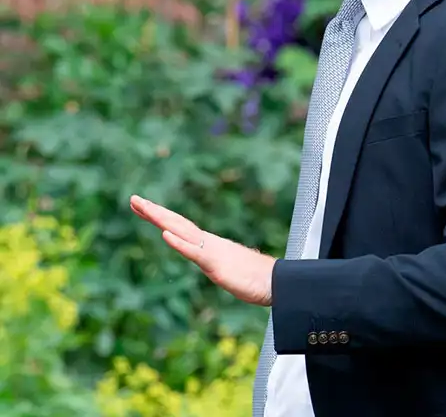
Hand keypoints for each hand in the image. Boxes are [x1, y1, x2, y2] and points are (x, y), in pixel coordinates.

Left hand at [130, 194, 275, 306]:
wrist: (276, 283)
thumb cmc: (254, 278)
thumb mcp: (227, 269)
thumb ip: (216, 261)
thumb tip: (210, 260)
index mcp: (208, 244)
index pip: (180, 227)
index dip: (160, 216)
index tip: (142, 206)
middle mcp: (208, 243)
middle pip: (177, 223)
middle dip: (154, 211)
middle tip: (133, 199)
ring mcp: (212, 252)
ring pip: (182, 232)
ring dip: (162, 219)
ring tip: (144, 208)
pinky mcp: (216, 265)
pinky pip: (195, 252)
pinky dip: (179, 243)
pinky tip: (165, 235)